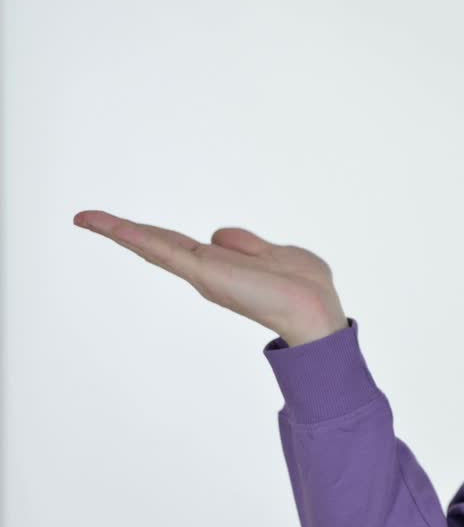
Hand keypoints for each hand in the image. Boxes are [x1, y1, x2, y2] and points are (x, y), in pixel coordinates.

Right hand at [73, 210, 348, 346]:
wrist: (313, 309)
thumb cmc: (302, 286)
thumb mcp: (274, 254)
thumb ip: (246, 244)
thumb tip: (218, 233)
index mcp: (220, 265)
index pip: (179, 244)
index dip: (150, 233)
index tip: (120, 224)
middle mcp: (205, 271)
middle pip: (158, 244)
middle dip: (122, 232)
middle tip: (87, 218)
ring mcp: (202, 273)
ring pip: (154, 246)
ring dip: (119, 230)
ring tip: (88, 218)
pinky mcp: (203, 273)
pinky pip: (165, 250)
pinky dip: (139, 238)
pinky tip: (113, 227)